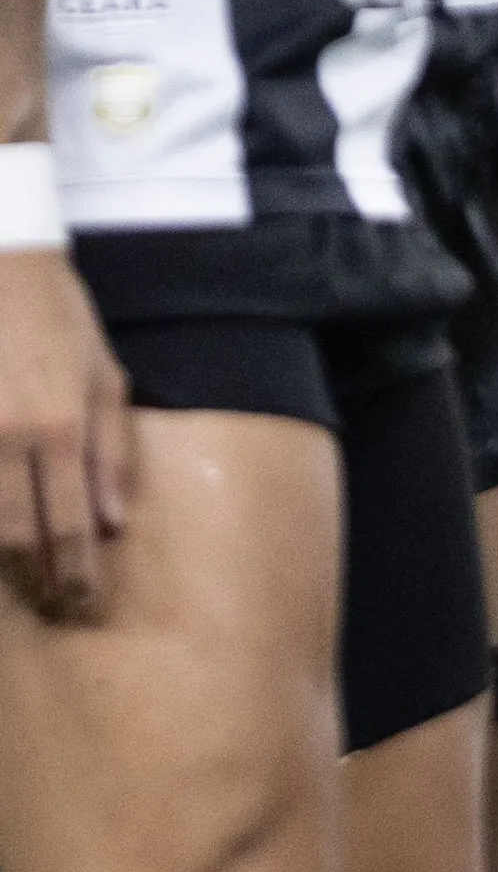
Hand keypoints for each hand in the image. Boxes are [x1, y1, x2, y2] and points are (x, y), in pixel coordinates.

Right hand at [0, 247, 129, 622]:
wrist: (0, 262)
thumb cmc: (59, 320)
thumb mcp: (105, 378)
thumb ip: (111, 452)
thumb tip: (112, 524)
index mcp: (60, 427)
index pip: (69, 525)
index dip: (74, 572)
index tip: (81, 603)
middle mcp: (7, 437)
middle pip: (16, 535)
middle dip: (35, 580)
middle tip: (51, 609)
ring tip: (15, 590)